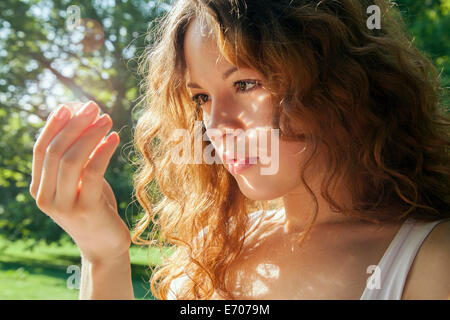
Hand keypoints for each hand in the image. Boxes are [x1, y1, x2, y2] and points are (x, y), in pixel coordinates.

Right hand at [30, 101, 130, 262]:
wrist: (105, 245)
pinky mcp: (86, 209)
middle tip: (94, 107)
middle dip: (75, 125)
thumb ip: (77, 157)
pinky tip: (115, 138)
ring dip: (90, 134)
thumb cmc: (94, 207)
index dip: (54, 125)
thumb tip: (83, 118)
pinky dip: (103, 151)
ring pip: (71, 160)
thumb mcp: (80, 181)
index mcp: (39, 188)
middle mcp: (45, 197)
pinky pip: (93, 173)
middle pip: (55, 151)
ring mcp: (64, 205)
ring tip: (107, 119)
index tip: (71, 105)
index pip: (41, 150)